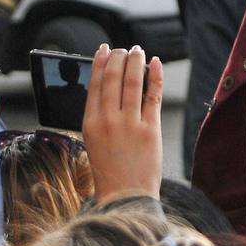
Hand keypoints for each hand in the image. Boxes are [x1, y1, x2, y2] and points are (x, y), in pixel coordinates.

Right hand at [83, 45, 163, 204]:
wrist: (125, 196)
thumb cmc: (109, 170)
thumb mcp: (93, 141)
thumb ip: (98, 115)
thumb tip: (108, 86)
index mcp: (90, 123)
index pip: (95, 84)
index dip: (101, 62)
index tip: (105, 50)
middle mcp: (108, 120)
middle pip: (113, 78)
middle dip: (120, 58)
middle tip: (124, 49)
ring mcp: (129, 124)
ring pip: (133, 82)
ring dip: (137, 62)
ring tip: (139, 52)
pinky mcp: (150, 129)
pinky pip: (153, 95)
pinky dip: (155, 76)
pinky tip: (156, 64)